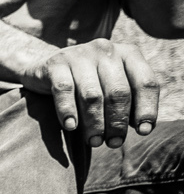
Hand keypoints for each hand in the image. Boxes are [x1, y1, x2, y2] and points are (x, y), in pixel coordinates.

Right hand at [22, 38, 157, 147]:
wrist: (46, 69)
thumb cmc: (88, 83)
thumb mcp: (112, 85)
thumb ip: (129, 101)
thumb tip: (142, 128)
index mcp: (128, 54)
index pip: (145, 82)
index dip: (147, 108)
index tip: (143, 131)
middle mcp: (106, 50)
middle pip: (118, 92)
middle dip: (117, 122)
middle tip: (112, 143)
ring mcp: (79, 55)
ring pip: (92, 95)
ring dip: (94, 123)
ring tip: (93, 141)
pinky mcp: (55, 64)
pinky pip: (64, 90)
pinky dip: (68, 111)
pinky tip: (70, 126)